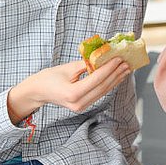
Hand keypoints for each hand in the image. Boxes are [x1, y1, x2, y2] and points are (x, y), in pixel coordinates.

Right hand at [8, 57, 130, 121]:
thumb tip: (102, 58)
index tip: (119, 58)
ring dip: (115, 80)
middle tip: (127, 63)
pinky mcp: (83, 106)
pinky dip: (108, 84)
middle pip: (103, 87)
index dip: (110, 68)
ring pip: (103, 92)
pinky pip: (99, 94)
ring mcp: (82, 107)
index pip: (97, 79)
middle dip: (116, 74)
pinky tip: (116, 77)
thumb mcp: (66, 68)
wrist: (38, 92)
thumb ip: (85, 65)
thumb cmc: (48, 78)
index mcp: (73, 94)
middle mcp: (79, 103)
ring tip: (125, 69)